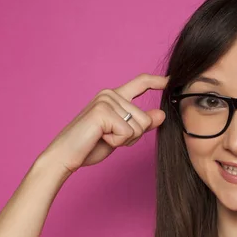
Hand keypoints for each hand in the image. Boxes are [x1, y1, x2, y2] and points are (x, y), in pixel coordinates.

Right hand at [39, 74, 167, 173]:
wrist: (65, 155)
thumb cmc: (90, 145)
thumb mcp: (121, 135)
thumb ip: (140, 124)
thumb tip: (162, 115)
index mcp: (114, 97)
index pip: (140, 83)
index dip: (157, 81)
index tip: (170, 80)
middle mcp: (110, 94)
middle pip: (145, 119)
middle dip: (133, 137)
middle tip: (110, 139)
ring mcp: (106, 101)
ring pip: (139, 127)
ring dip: (124, 140)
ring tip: (104, 138)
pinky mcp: (103, 112)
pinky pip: (128, 133)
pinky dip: (117, 143)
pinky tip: (101, 139)